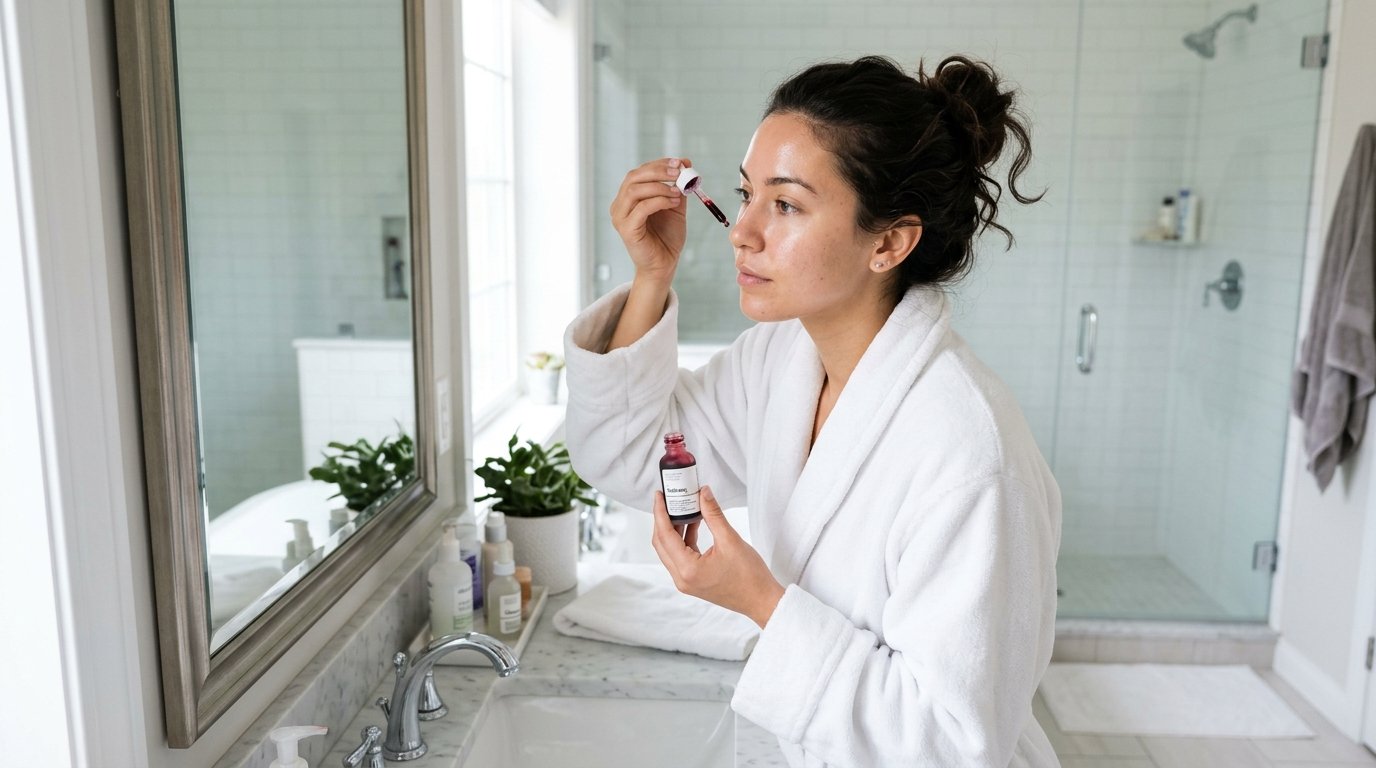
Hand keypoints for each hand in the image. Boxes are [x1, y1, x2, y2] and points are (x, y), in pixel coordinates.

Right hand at [610, 158, 690, 283]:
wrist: (664, 264)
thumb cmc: (667, 236)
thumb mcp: (675, 205)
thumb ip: (678, 186)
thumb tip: (685, 162)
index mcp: (628, 197)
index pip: (639, 172)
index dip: (658, 164)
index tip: (678, 163)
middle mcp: (619, 205)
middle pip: (633, 177)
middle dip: (658, 171)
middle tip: (679, 172)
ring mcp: (620, 217)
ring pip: (635, 190)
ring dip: (660, 187)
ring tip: (678, 192)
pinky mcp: (626, 230)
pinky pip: (642, 208)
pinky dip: (659, 201)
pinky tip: (674, 202)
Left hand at [651, 485, 785, 627]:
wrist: (761, 600)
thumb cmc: (750, 575)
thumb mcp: (730, 540)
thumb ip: (713, 514)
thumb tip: (703, 492)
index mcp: (688, 569)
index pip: (665, 535)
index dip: (660, 512)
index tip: (659, 495)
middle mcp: (681, 578)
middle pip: (662, 543)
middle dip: (663, 519)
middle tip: (668, 499)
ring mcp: (686, 582)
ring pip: (670, 550)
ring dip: (673, 529)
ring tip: (682, 508)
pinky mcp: (693, 581)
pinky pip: (680, 557)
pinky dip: (683, 540)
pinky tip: (693, 524)